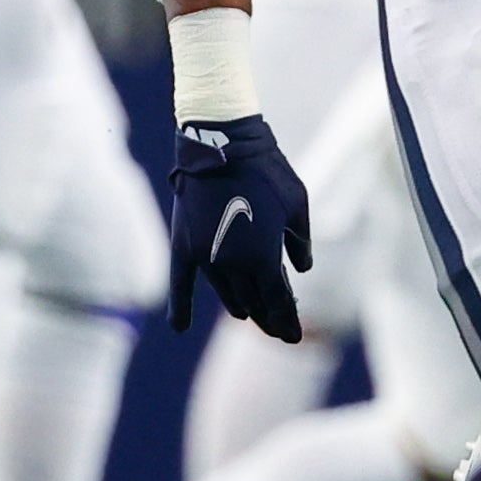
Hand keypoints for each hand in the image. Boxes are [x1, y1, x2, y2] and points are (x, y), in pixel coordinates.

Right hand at [164, 110, 311, 339]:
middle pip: (253, 303)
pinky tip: (179, 325)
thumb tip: (299, 268)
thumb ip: (300, 242)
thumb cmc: (267, 171)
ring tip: (248, 315)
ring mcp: (206, 257)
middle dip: (268, 319)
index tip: (294, 337)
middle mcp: (234, 265)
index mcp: (264, 258)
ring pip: (225, 295)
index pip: (278, 303)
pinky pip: (181, 282)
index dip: (288, 321)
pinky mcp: (184, 245)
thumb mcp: (298, 205)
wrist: (223, 143)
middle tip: (277, 329)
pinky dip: (180, 305)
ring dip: (241, 308)